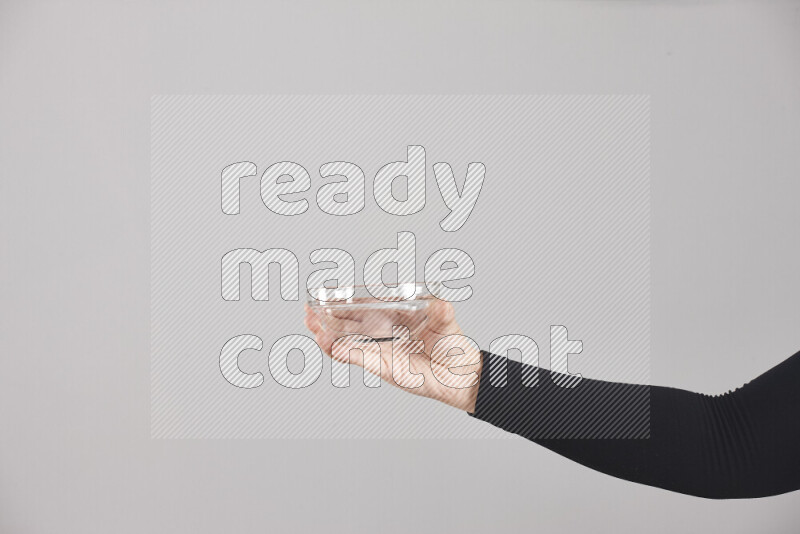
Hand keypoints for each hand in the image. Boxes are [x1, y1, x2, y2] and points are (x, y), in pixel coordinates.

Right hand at [304, 299, 482, 411]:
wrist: (461, 376)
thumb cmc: (454, 345)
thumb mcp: (448, 322)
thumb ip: (442, 312)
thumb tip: (442, 303)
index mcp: (396, 314)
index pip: (367, 304)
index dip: (347, 300)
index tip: (329, 293)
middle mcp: (385, 331)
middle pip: (350, 322)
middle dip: (328, 316)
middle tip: (309, 309)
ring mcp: (382, 349)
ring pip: (349, 340)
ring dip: (329, 333)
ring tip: (312, 325)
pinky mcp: (383, 366)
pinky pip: (360, 358)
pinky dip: (344, 353)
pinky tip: (330, 346)